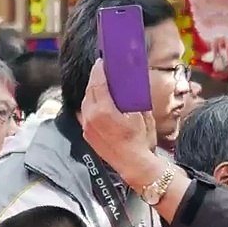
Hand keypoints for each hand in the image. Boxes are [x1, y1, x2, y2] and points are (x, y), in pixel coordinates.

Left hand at [81, 58, 161, 188]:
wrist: (134, 164)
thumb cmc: (141, 140)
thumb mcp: (142, 114)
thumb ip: (133, 97)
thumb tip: (131, 84)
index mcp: (104, 110)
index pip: (97, 83)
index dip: (99, 70)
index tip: (102, 62)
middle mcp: (91, 118)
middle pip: (89, 91)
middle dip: (95, 80)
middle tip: (102, 71)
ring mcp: (87, 128)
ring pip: (85, 103)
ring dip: (92, 92)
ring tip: (101, 86)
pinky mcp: (87, 135)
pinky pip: (86, 115)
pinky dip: (91, 106)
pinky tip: (99, 104)